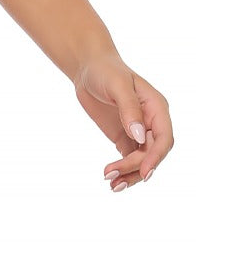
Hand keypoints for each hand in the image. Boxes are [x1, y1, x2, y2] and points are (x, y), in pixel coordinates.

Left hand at [72, 52, 173, 192]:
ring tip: (112, 185)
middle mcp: (152, 122)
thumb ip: (129, 109)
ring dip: (130, 174)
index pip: (164, 138)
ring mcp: (138, 131)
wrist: (87, 67)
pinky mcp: (125, 137)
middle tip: (113, 175)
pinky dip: (123, 171)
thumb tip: (139, 135)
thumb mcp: (117, 85)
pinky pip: (129, 159)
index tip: (144, 172)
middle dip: (136, 167)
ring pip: (142, 160)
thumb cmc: (105, 70)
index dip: (156, 157)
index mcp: (157, 108)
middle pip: (152, 153)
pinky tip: (111, 179)